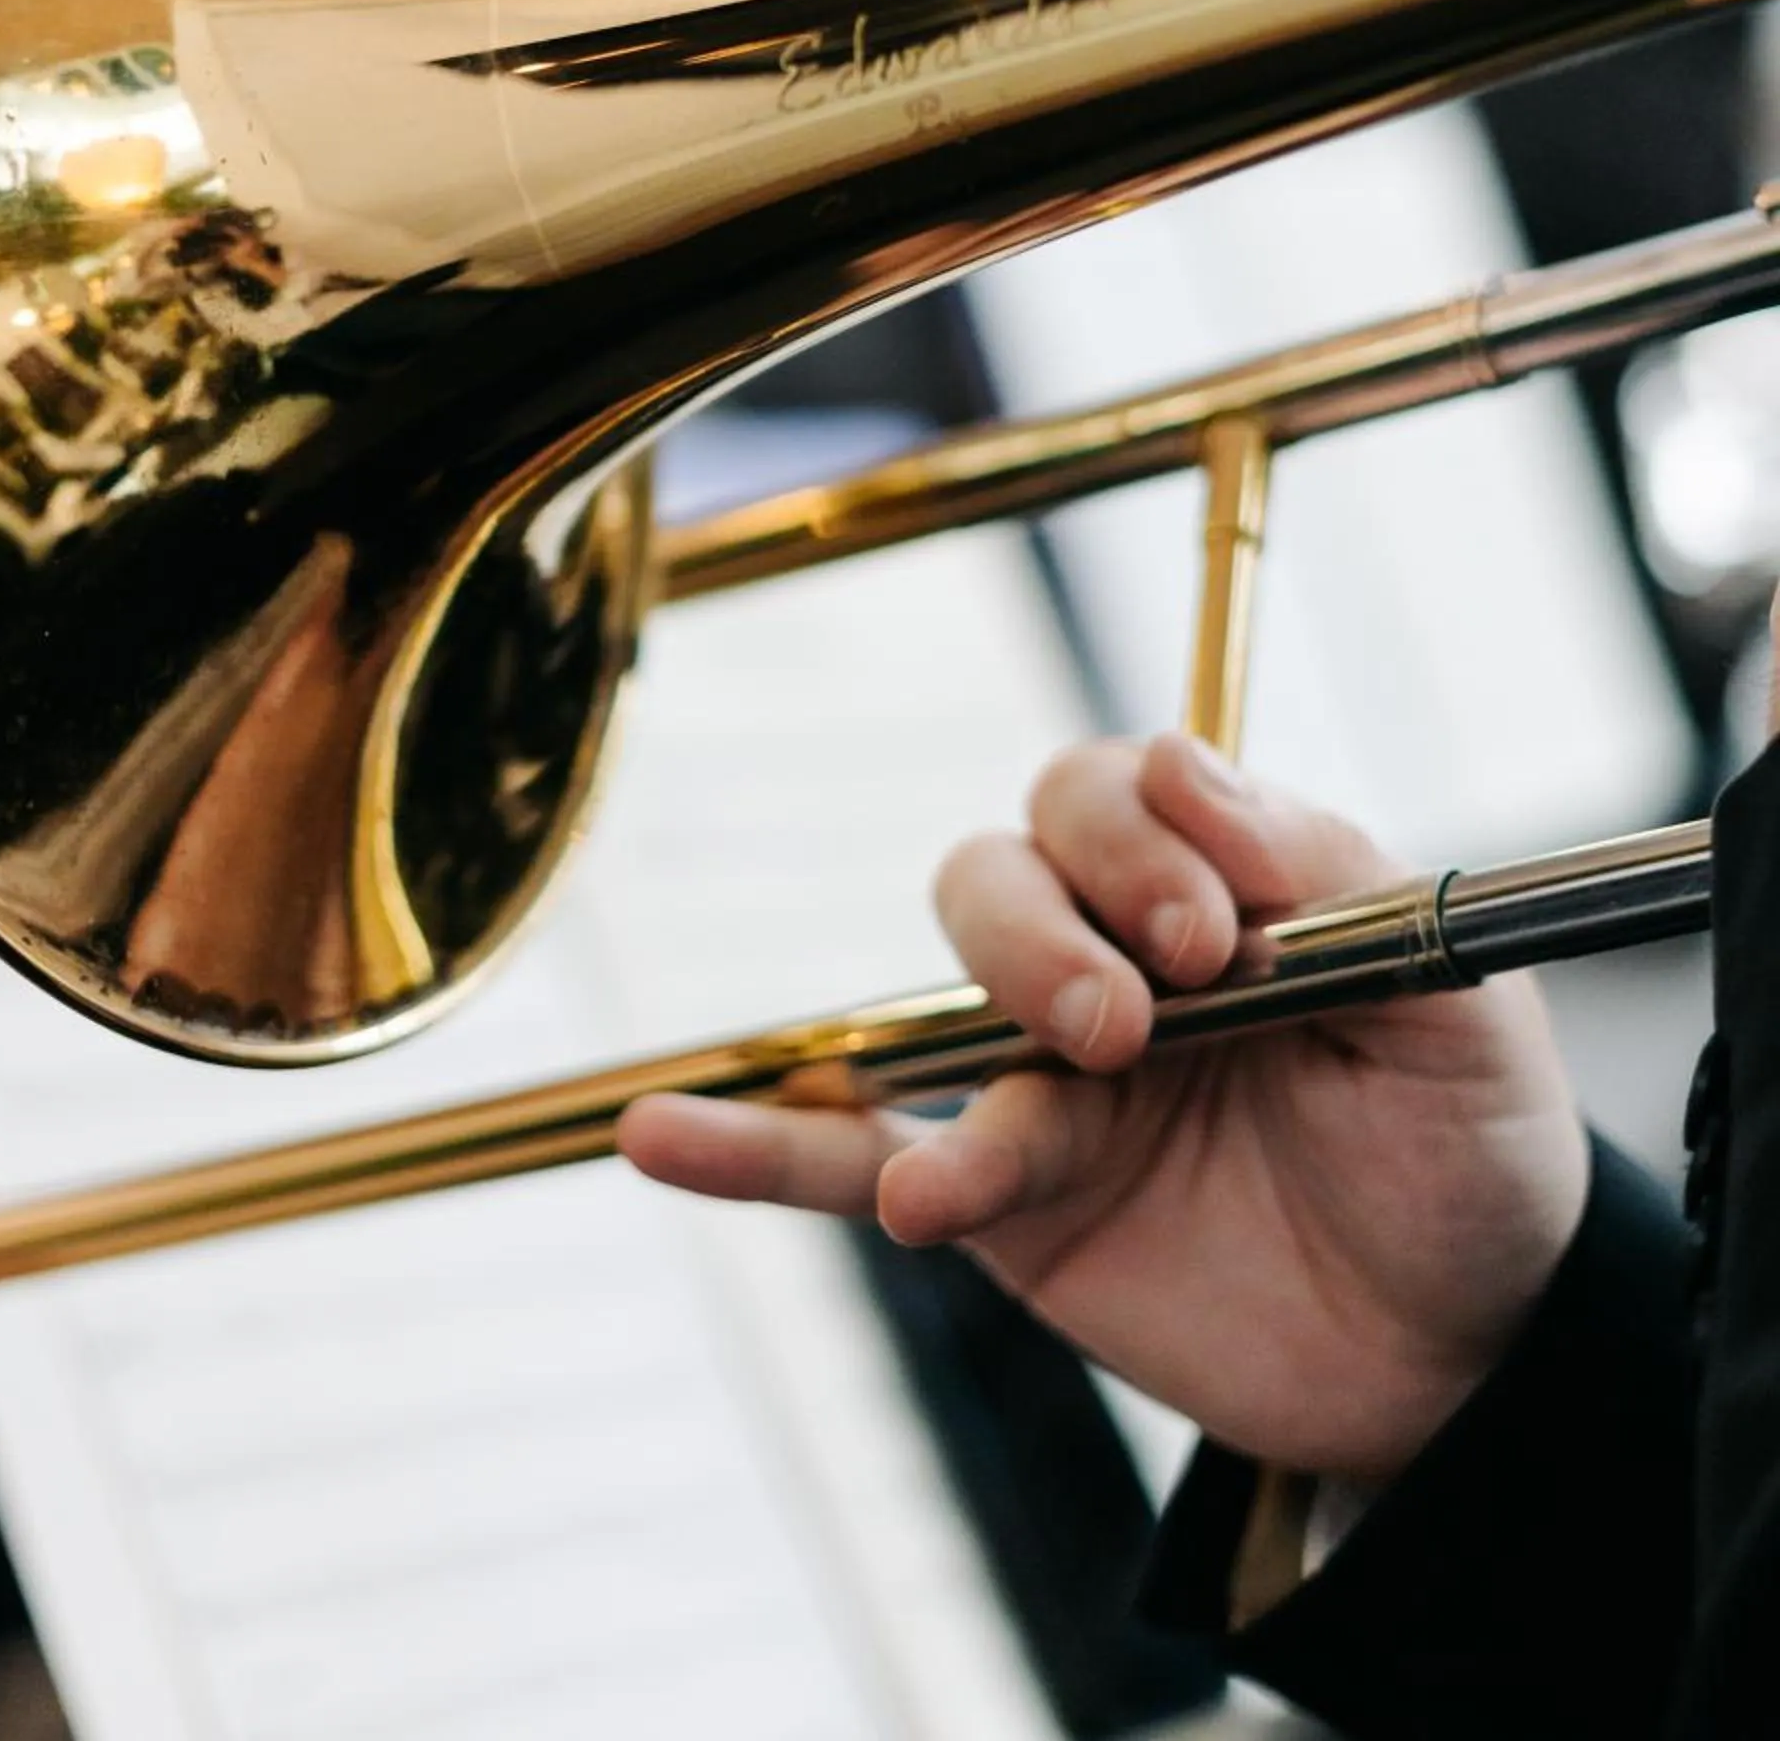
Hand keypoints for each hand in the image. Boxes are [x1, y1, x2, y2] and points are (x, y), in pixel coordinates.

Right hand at [620, 734, 1590, 1481]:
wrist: (1463, 1359)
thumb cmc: (1462, 1150)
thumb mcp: (1450, 999)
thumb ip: (1331, 875)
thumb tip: (1185, 766)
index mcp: (1213, 884)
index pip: (1119, 791)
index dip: (1145, 832)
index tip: (1214, 926)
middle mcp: (1109, 955)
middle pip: (1001, 871)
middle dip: (1046, 929)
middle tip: (1133, 1023)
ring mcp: (1041, 1077)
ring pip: (928, 1001)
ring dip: (938, 1042)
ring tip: (1019, 1129)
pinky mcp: (1003, 1202)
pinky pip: (845, 1160)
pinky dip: (749, 1148)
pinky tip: (663, 1137)